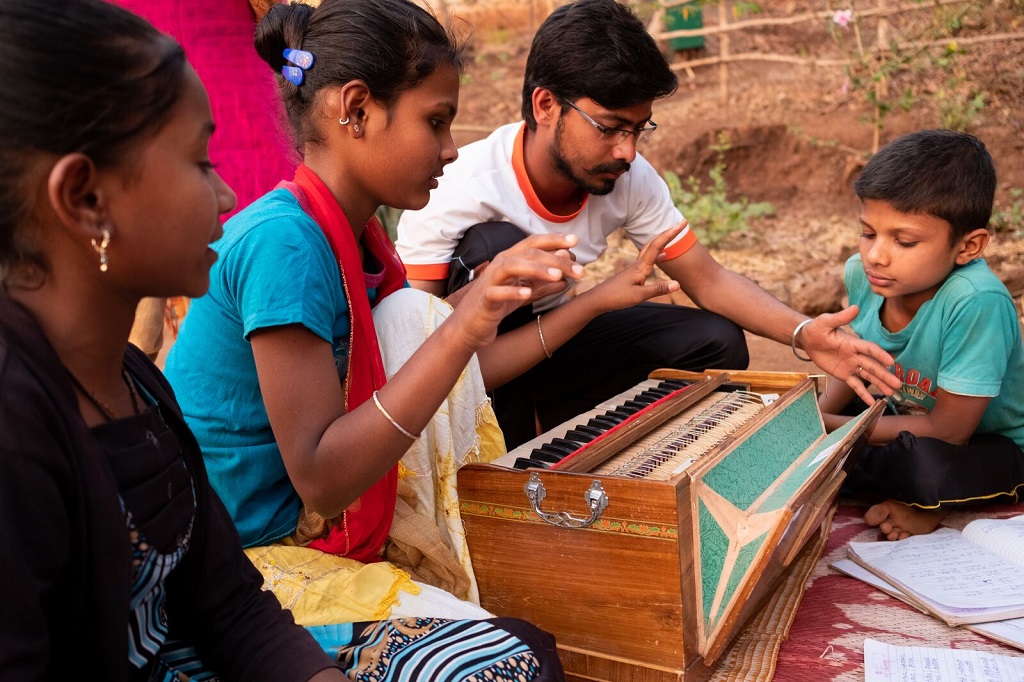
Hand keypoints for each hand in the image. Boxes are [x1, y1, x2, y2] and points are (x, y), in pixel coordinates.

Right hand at [448, 233, 583, 348]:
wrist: (471, 325)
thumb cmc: (498, 305)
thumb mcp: (526, 293)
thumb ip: (545, 284)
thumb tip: (568, 276)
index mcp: (511, 259)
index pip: (533, 243)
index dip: (554, 240)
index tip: (575, 241)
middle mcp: (500, 264)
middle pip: (529, 254)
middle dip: (556, 260)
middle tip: (579, 270)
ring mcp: (491, 280)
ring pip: (512, 266)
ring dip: (536, 269)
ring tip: (558, 276)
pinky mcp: (484, 298)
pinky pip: (497, 292)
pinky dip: (512, 292)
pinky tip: (528, 294)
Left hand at [582, 222, 683, 312]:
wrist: (598, 299)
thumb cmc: (617, 298)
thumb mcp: (640, 296)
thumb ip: (658, 289)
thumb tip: (678, 284)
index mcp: (641, 266)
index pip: (658, 245)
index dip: (671, 233)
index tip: (683, 223)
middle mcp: (638, 264)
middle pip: (655, 243)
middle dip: (668, 233)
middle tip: (682, 224)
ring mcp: (635, 268)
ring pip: (651, 250)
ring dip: (663, 241)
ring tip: (673, 235)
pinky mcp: (633, 273)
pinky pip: (648, 259)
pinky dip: (658, 254)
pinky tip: (663, 256)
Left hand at [798, 305, 901, 403]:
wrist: (807, 339)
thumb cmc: (817, 328)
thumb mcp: (826, 321)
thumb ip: (840, 317)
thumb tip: (856, 307)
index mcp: (853, 342)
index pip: (869, 349)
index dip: (880, 355)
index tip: (891, 362)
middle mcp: (855, 355)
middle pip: (873, 366)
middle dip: (885, 375)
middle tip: (899, 384)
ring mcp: (851, 365)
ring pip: (868, 376)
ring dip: (880, 384)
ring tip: (893, 393)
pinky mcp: (843, 374)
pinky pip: (855, 385)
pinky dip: (863, 394)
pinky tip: (872, 403)